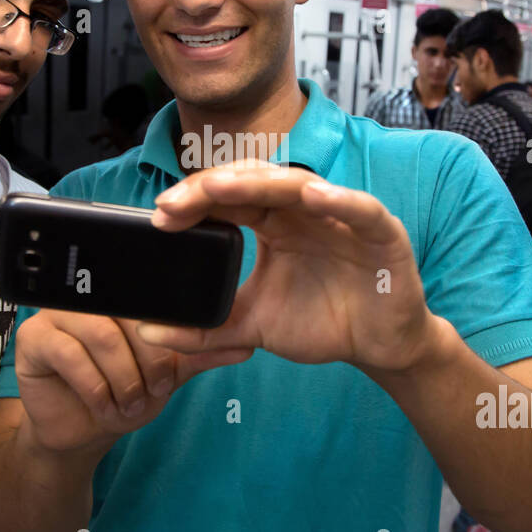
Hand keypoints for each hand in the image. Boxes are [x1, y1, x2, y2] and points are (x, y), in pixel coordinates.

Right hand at [14, 309, 249, 453]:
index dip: (165, 333)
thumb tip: (246, 345)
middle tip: (156, 390)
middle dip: (149, 360)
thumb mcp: (169, 372)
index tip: (172, 372)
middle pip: (128, 314)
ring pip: (102, 335)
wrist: (82, 431)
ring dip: (123, 378)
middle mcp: (88, 294)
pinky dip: (96, 388)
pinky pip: (71, 355)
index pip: (150, 297)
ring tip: (131, 403)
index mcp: (121, 292)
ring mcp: (56, 312)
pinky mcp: (33, 337)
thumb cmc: (123, 391)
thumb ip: (200, 354)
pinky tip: (104, 406)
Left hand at [140, 161, 440, 374]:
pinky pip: (361, 209)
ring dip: (262, 183)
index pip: (229, 199)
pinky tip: (313, 196)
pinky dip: (340, 199)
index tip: (159, 216)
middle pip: (256, 183)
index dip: (194, 201)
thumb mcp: (254, 327)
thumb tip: (149, 332)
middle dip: (213, 188)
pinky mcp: (381, 233)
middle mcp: (305, 211)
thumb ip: (205, 330)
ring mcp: (342, 217)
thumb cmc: (324, 322)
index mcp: (275, 223)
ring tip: (222, 187)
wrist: (379, 348)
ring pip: (301, 185)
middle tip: (173, 203)